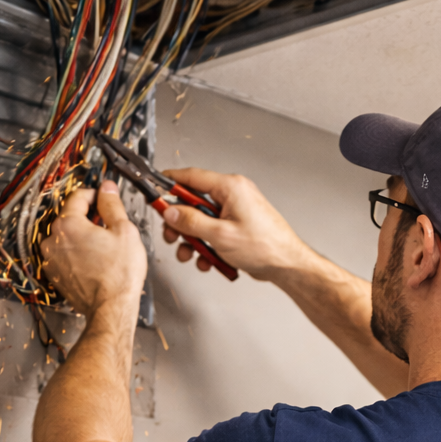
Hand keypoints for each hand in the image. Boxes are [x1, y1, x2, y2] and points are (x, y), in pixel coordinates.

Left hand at [41, 182, 147, 316]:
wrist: (110, 308)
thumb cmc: (118, 274)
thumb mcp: (124, 231)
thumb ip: (112, 205)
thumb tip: (107, 188)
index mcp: (68, 224)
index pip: (78, 196)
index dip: (95, 195)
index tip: (104, 199)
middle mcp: (53, 239)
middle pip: (70, 217)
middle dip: (88, 218)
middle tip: (108, 227)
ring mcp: (51, 259)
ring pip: (67, 237)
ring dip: (82, 237)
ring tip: (103, 248)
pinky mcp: (54, 275)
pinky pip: (65, 256)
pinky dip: (77, 254)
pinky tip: (94, 262)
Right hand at [160, 168, 307, 280]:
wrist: (287, 264)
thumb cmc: (265, 246)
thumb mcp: (220, 236)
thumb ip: (191, 222)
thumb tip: (171, 212)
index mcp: (230, 187)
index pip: (191, 176)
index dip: (169, 183)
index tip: (153, 191)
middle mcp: (233, 195)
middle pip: (194, 201)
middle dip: (180, 221)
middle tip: (171, 234)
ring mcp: (235, 211)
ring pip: (202, 220)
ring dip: (192, 239)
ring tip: (190, 253)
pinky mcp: (237, 227)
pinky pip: (213, 232)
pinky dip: (207, 246)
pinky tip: (208, 260)